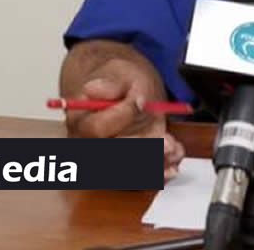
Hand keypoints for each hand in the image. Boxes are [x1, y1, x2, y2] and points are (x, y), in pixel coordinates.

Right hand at [64, 58, 185, 180]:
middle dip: (143, 150)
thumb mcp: (120, 73)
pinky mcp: (126, 168)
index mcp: (80, 121)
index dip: (121, 116)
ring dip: (153, 165)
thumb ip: (111, 84)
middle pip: (112, 157)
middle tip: (166, 142)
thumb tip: (94, 88)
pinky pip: (140, 180)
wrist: (125, 92)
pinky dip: (158, 173)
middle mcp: (89, 146)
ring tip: (172, 150)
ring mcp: (107, 160)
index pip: (97, 128)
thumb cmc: (120, 83)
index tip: (142, 102)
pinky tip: (172, 165)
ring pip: (127, 173)